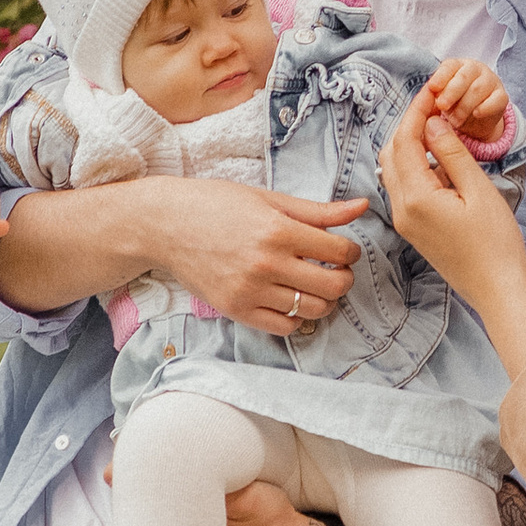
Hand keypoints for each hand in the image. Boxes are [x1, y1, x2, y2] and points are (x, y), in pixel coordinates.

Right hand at [0, 176, 367, 324]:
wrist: (164, 224)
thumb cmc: (216, 204)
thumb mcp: (268, 198)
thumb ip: (317, 210)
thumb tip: (360, 207)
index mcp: (278, 230)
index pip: (339, 251)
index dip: (351, 251)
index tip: (345, 250)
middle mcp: (267, 264)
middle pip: (333, 285)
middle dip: (343, 278)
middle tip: (336, 270)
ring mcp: (250, 291)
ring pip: (312, 309)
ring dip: (324, 300)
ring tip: (314, 285)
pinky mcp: (236, 310)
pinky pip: (283, 327)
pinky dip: (296, 317)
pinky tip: (292, 300)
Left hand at [381, 89, 525, 313]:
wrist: (497, 291)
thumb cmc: (495, 244)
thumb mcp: (479, 190)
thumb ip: (453, 153)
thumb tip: (433, 123)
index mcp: (416, 198)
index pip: (405, 141)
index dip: (416, 112)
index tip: (431, 91)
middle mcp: (402, 209)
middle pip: (391, 153)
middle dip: (409, 125)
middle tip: (434, 106)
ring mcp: (405, 221)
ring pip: (394, 170)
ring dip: (410, 144)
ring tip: (438, 126)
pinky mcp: (413, 229)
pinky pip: (403, 187)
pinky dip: (415, 165)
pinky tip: (439, 158)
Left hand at [424, 53, 508, 142]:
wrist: (476, 120)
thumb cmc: (454, 105)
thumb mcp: (442, 100)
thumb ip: (436, 96)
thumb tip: (426, 98)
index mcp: (457, 66)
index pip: (449, 66)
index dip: (441, 76)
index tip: (432, 88)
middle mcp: (475, 69)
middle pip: (464, 76)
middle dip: (451, 91)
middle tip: (442, 106)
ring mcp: (491, 81)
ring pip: (478, 88)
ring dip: (464, 105)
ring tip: (455, 121)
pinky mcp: (502, 96)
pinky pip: (497, 99)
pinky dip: (486, 107)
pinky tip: (476, 114)